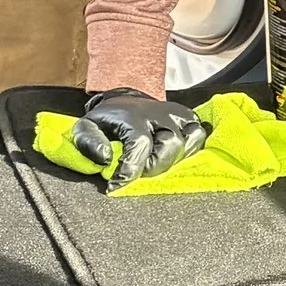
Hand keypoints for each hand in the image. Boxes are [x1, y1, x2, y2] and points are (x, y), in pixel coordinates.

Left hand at [64, 88, 206, 188]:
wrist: (125, 100)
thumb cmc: (108, 120)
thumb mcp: (86, 127)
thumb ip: (88, 142)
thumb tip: (106, 158)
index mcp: (133, 116)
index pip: (139, 145)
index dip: (130, 170)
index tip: (115, 185)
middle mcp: (160, 114)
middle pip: (171, 144)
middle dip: (154, 166)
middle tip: (139, 171)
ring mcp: (178, 115)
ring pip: (190, 140)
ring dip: (173, 159)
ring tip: (155, 163)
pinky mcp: (190, 118)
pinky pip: (199, 136)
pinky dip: (190, 149)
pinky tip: (173, 156)